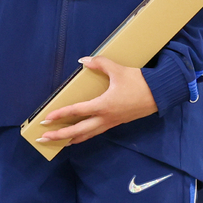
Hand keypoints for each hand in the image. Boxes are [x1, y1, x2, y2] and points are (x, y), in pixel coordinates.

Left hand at [38, 56, 157, 145]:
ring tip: (57, 142)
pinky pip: (95, 132)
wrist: (159, 94)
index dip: (60, 114)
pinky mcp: (116, 123)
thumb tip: (83, 60)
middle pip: (78, 130)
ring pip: (87, 134)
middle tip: (43, 137)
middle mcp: (105, 118)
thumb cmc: (138, 82)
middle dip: (60, 135)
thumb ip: (99, 64)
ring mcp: (111, 122)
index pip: (77, 111)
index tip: (46, 119)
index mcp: (103, 105)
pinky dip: (83, 136)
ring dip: (70, 138)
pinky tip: (77, 137)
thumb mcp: (118, 70)